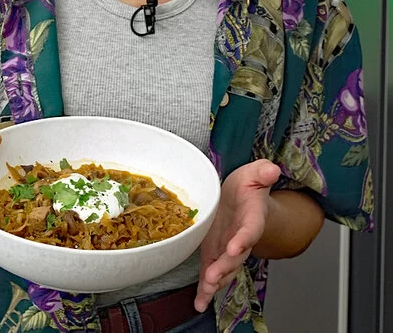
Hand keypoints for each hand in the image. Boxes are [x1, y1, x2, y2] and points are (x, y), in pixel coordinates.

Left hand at [195, 159, 280, 312]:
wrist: (243, 198)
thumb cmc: (248, 186)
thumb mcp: (255, 173)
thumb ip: (263, 172)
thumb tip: (272, 168)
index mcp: (252, 218)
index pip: (250, 230)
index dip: (243, 239)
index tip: (235, 248)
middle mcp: (241, 237)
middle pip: (236, 256)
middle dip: (225, 267)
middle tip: (213, 276)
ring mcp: (227, 247)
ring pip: (223, 268)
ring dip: (215, 281)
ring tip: (206, 291)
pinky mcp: (214, 253)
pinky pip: (210, 272)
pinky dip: (205, 289)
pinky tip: (199, 302)